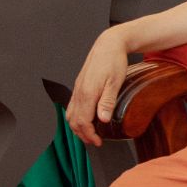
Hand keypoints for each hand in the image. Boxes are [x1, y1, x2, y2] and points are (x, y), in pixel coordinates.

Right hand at [66, 28, 132, 146]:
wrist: (108, 45)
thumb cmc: (114, 62)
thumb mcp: (115, 82)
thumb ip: (107, 102)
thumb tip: (103, 120)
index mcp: (87, 94)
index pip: (83, 122)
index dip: (89, 135)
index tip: (98, 142)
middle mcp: (79, 93)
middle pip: (74, 121)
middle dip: (82, 134)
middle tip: (94, 142)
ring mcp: (77, 89)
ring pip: (70, 114)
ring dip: (77, 127)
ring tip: (89, 134)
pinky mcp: (79, 86)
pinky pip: (72, 106)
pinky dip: (76, 117)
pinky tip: (85, 119)